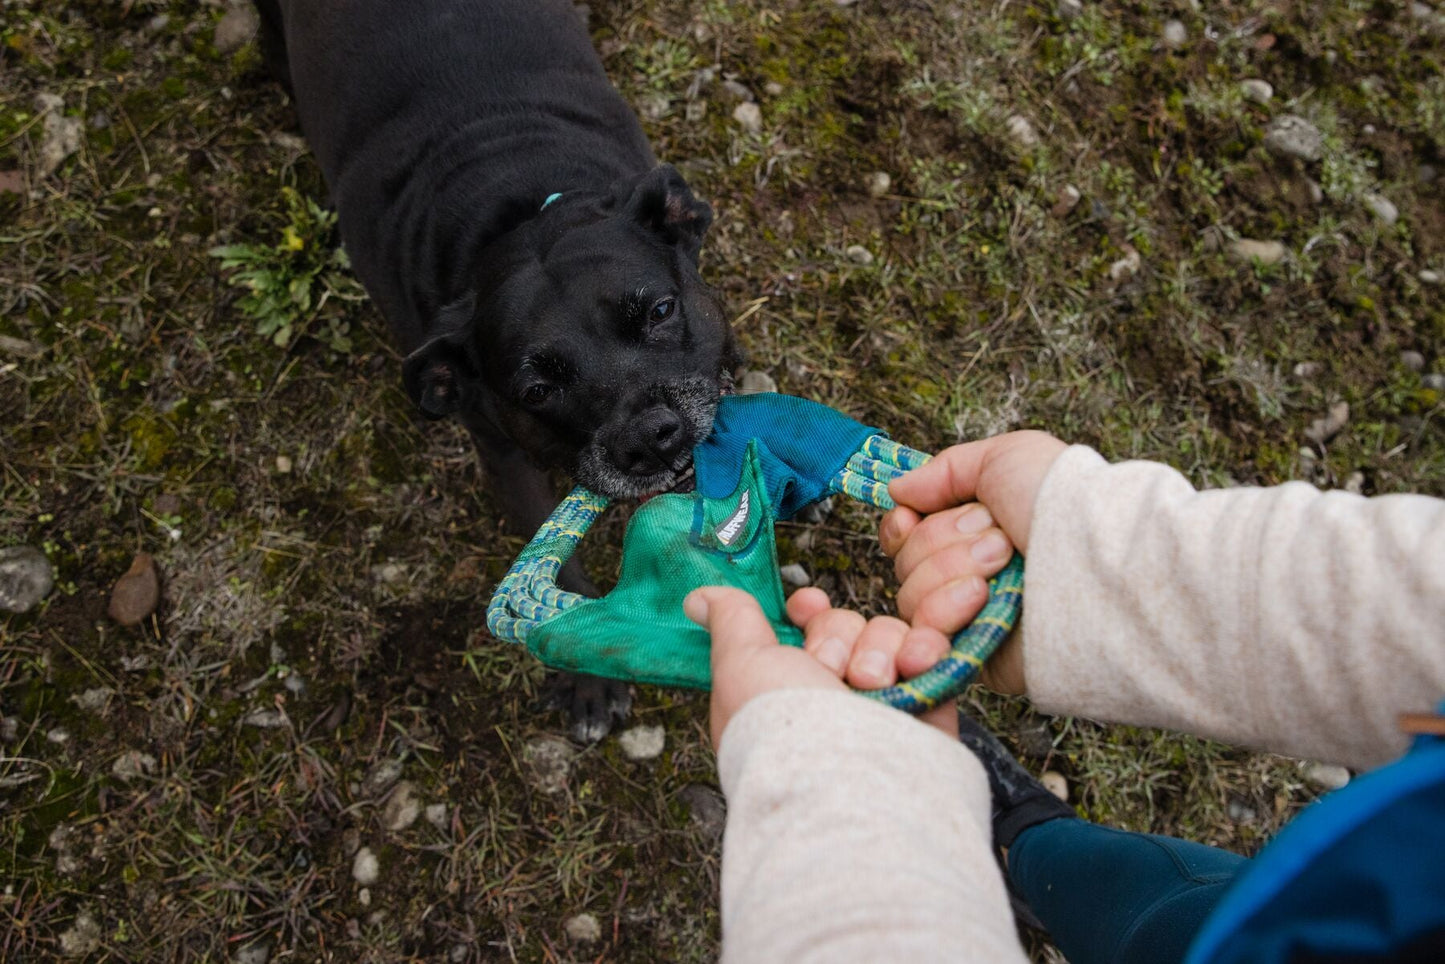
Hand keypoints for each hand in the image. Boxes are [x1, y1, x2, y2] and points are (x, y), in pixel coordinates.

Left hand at [684, 587, 957, 747]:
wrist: (852, 783)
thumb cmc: (786, 730)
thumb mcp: (740, 664)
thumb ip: (730, 622)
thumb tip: (698, 598)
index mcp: (783, 691)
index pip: (803, 632)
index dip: (808, 613)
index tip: (804, 609)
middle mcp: (830, 699)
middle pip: (844, 626)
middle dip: (836, 639)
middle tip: (830, 673)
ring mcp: (879, 705)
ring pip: (886, 635)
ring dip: (878, 650)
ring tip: (872, 685)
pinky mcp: (924, 709)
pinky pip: (930, 653)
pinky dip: (924, 652)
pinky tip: (913, 667)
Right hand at [879, 431, 1066, 694]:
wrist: (1096, 564)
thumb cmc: (1061, 505)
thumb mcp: (1004, 458)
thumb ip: (944, 470)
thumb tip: (897, 489)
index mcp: (975, 530)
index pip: (907, 535)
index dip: (903, 525)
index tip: (913, 516)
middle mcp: (969, 572)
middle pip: (906, 562)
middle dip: (944, 543)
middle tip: (999, 540)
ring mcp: (971, 616)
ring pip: (911, 597)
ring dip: (952, 572)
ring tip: (1003, 568)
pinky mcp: (974, 654)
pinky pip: (926, 636)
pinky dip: (945, 611)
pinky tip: (980, 600)